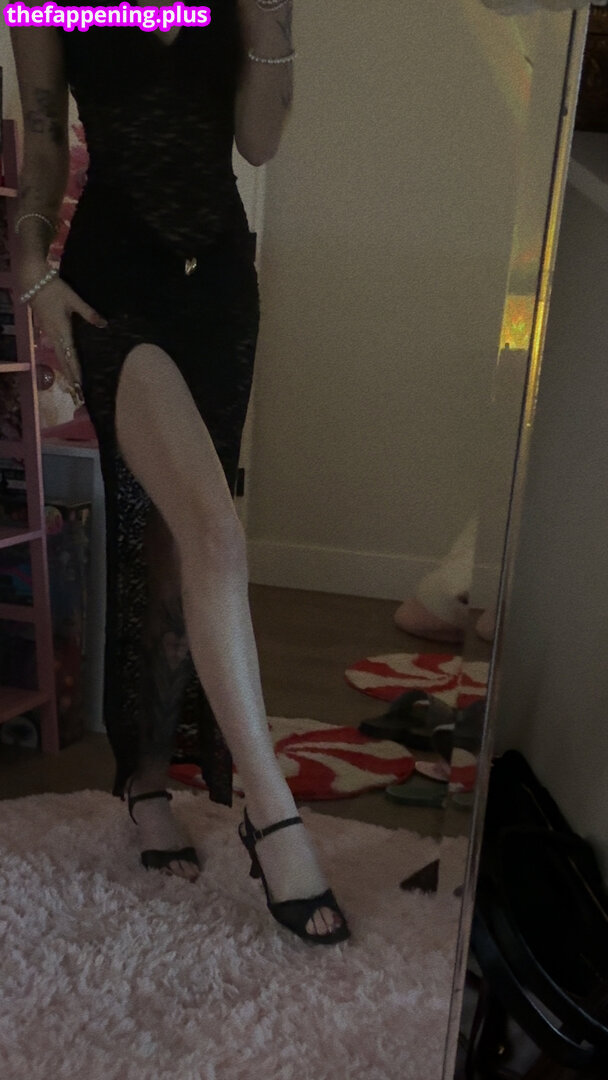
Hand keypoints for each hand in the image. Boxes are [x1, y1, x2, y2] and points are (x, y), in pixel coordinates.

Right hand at [27, 276, 106, 402]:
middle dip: (70, 376)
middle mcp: (54, 336)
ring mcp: (49, 333)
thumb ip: (89, 313)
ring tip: (73, 383)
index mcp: (62, 331)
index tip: (80, 384)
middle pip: (63, 360)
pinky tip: (67, 363)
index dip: (75, 371)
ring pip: (59, 356)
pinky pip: (56, 349)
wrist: (33, 281)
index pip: (70, 356)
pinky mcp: (47, 329)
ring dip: (66, 370)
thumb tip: (104, 324)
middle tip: (77, 392)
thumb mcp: (74, 299)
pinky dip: (62, 359)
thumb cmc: (55, 289)